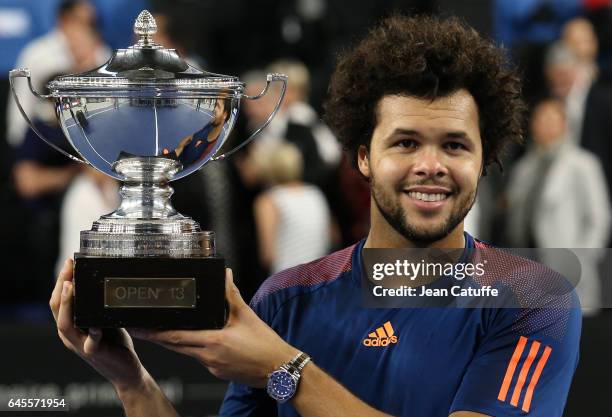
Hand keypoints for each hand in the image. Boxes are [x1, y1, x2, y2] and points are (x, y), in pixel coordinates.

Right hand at [50, 259, 147, 392]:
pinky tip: (96, 325)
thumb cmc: (113, 342)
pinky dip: (91, 334)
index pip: (58, 300)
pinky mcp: (94, 353)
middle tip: (68, 267)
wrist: (125, 370)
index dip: (61, 280)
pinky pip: (89, 344)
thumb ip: (97, 304)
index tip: (69, 262)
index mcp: (70, 324)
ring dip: (67, 304)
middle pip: (56, 308)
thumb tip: (102, 277)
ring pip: (65, 324)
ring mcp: (79, 344)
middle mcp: (69, 334)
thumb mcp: (102, 318)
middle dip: (61, 285)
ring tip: (71, 287)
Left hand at [129, 269, 298, 387]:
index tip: (139, 328)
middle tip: (140, 328)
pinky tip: (198, 340)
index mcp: (213, 342)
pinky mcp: (218, 371)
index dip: (154, 333)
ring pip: (187, 352)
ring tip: (165, 330)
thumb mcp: (246, 316)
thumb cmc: (265, 346)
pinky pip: (200, 358)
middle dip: (157, 337)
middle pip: (175, 346)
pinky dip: (194, 348)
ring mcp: (212, 366)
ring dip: (176, 342)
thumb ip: (231, 295)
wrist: (279, 370)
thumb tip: (225, 275)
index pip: (175, 337)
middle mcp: (208, 357)